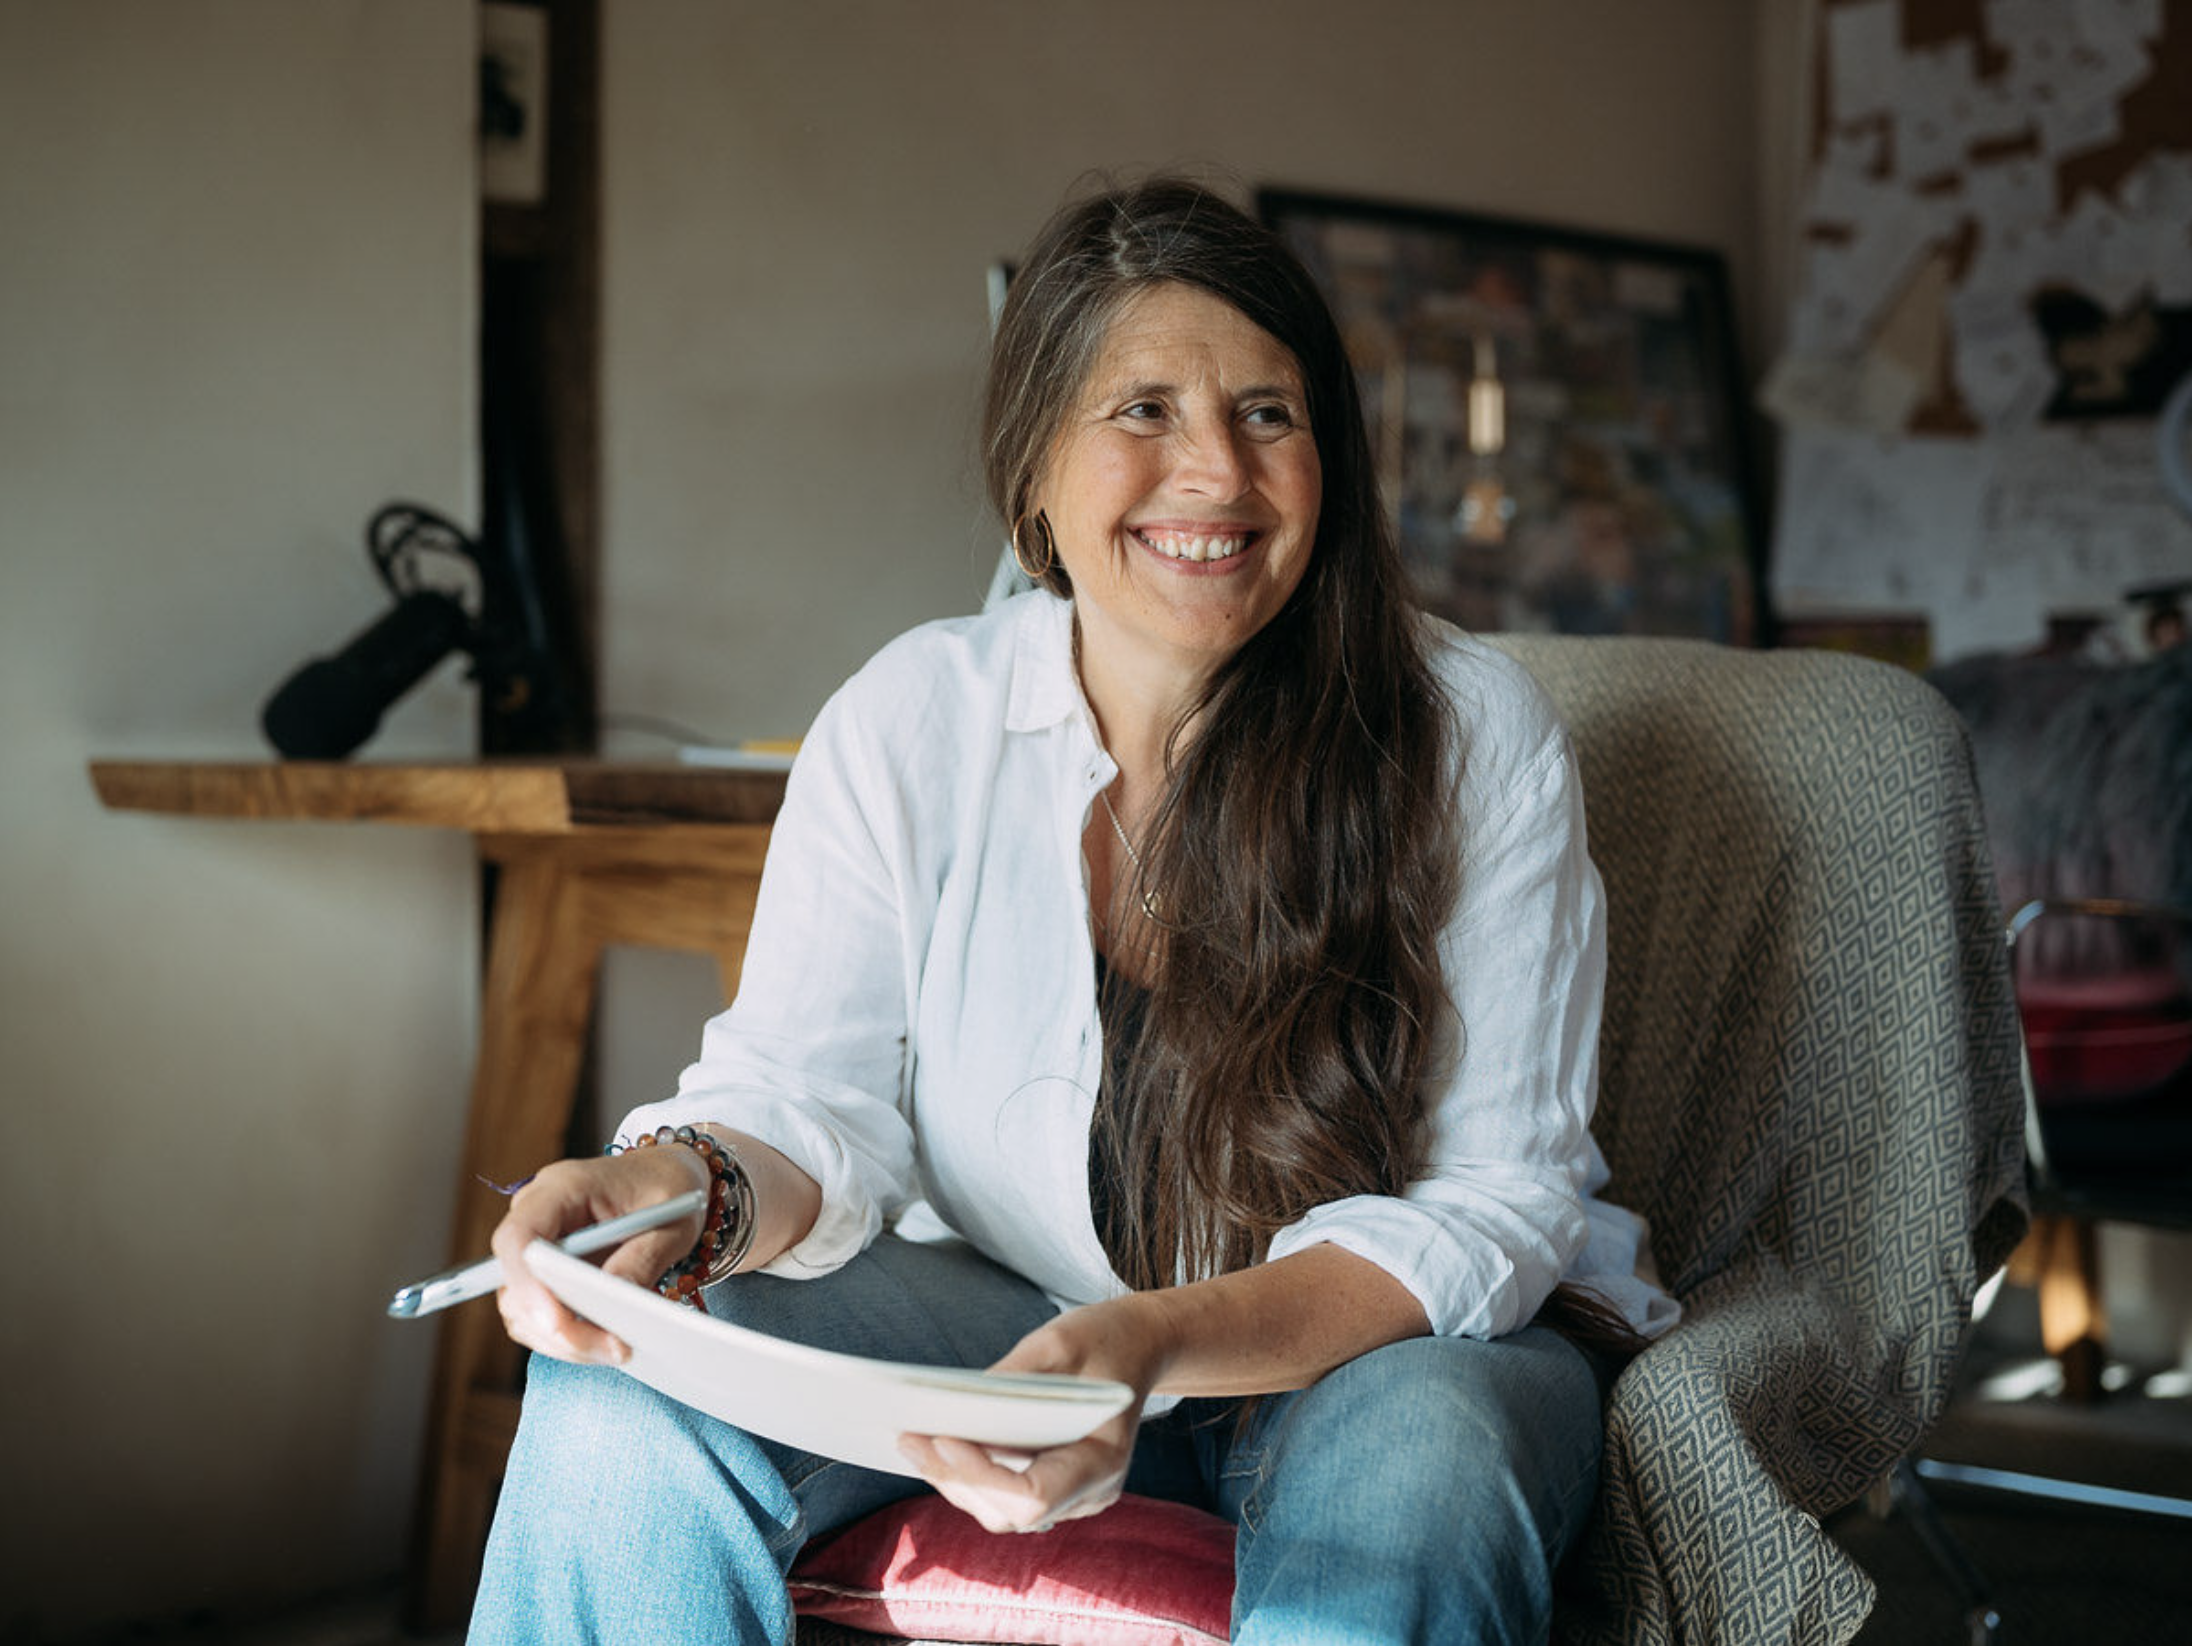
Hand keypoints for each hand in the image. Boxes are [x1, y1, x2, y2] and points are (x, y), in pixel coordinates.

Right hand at [488, 1145, 709, 1364]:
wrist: (669, 1175)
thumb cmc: (670, 1187)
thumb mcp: (672, 1222)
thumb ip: (640, 1260)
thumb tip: (609, 1306)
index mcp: (562, 1187)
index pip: (519, 1236)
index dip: (528, 1283)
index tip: (558, 1323)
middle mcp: (536, 1215)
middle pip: (516, 1284)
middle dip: (558, 1327)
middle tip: (614, 1348)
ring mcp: (536, 1246)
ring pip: (522, 1310)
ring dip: (564, 1340)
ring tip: (618, 1348)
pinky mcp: (544, 1274)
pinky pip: (538, 1317)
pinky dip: (568, 1337)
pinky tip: (607, 1340)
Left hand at [897, 1295, 1170, 1533]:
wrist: (1141, 1345)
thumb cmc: (1106, 1338)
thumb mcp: (1060, 1342)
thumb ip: (1011, 1380)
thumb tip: (951, 1405)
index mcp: (1103, 1459)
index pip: (1033, 1495)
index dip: (982, 1474)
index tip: (943, 1437)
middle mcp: (1092, 1492)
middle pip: (1010, 1512)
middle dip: (954, 1479)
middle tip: (908, 1437)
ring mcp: (1075, 1497)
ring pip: (1003, 1513)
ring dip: (954, 1482)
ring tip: (911, 1441)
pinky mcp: (1057, 1488)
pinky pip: (1007, 1498)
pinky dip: (971, 1477)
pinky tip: (939, 1446)